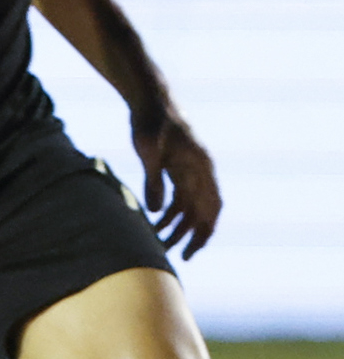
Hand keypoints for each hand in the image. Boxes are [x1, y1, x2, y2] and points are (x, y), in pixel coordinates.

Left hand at [134, 111, 220, 256]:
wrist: (148, 100)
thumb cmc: (149, 121)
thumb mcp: (148, 150)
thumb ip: (153, 180)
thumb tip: (158, 213)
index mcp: (201, 166)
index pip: (211, 205)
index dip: (205, 229)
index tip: (193, 249)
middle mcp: (200, 171)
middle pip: (202, 211)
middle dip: (191, 235)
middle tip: (177, 257)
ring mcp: (189, 170)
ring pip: (189, 206)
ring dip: (178, 226)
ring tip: (160, 246)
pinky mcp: (176, 168)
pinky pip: (178, 197)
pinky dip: (169, 213)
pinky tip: (155, 225)